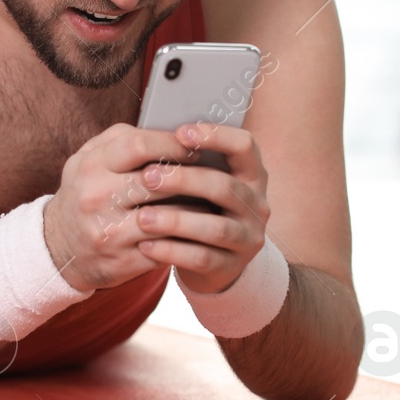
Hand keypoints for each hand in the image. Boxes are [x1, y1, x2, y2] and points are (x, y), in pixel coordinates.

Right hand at [42, 123, 208, 292]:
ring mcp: (109, 232)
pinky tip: (198, 230)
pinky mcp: (122, 261)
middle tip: (213, 174)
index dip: (173, 144)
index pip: (139, 145)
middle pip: (158, 181)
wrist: (57, 248)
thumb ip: (121, 139)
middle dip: (191, 176)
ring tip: (212, 201)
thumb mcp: (88, 159)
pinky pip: (165, 248)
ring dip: (196, 210)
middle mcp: (97, 198)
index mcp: (91, 166)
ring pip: (168, 217)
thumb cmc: (84, 194)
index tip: (195, 146)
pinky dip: (187, 239)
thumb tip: (166, 129)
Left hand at [132, 122, 270, 295]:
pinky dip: (171, 251)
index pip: (245, 145)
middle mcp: (256, 205)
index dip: (216, 135)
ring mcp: (247, 238)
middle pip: (225, 187)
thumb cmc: (199, 209)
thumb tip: (150, 134)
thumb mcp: (201, 184)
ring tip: (142, 217)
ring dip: (176, 220)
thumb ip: (188, 162)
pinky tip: (146, 244)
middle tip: (148, 176)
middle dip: (185, 179)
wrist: (212, 264)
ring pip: (216, 228)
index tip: (181, 132)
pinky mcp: (231, 266)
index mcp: (251, 174)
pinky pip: (202, 258)